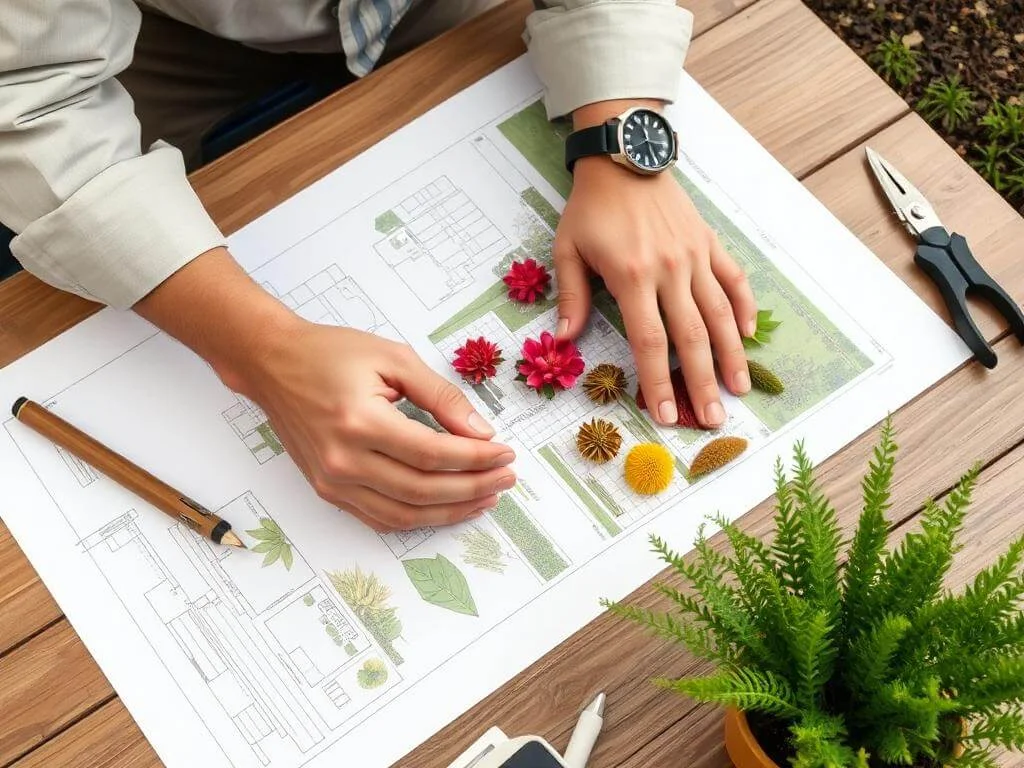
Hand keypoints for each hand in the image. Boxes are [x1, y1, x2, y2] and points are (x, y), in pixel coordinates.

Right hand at [238, 323, 517, 530]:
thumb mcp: (394, 358)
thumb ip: (441, 397)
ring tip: (485, 498)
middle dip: (472, 487)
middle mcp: (343, 460)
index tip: (505, 454)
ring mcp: (332, 482)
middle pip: (423, 490)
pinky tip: (447, 507)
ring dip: (450, 511)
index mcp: (360, 422)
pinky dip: (418, 518)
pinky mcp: (327, 491)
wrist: (273, 364)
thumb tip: (481, 432)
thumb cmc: (331, 353)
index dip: (475, 459)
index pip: (432, 454)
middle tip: (505, 478)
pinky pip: (380, 518)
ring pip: (404, 514)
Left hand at [555, 104, 756, 428]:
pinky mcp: (708, 242)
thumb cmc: (591, 207)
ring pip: (719, 314)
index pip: (649, 341)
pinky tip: (747, 334)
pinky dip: (744, 307)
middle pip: (691, 337)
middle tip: (713, 419)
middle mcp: (670, 270)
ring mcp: (695, 256)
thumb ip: (571, 296)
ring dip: (731, 355)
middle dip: (701, 383)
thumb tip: (564, 339)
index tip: (665, 414)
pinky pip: (733, 279)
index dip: (658, 382)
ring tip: (739, 389)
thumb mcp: (568, 249)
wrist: (624, 156)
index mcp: (633, 276)